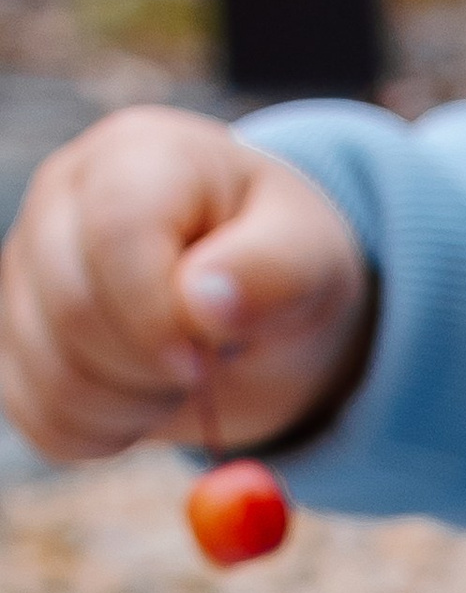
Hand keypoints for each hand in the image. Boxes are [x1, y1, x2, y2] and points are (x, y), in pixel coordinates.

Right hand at [0, 108, 370, 466]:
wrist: (252, 298)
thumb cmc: (281, 261)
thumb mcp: (309, 256)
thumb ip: (270, 271)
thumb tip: (202, 300)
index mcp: (139, 158)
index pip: (114, 234)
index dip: (157, 315)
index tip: (207, 359)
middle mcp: (62, 200)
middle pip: (72, 309)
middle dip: (153, 369)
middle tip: (206, 368)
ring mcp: (28, 269)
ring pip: (51, 372)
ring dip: (133, 409)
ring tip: (181, 380)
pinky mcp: (19, 337)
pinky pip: (40, 416)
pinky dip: (102, 434)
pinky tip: (144, 405)